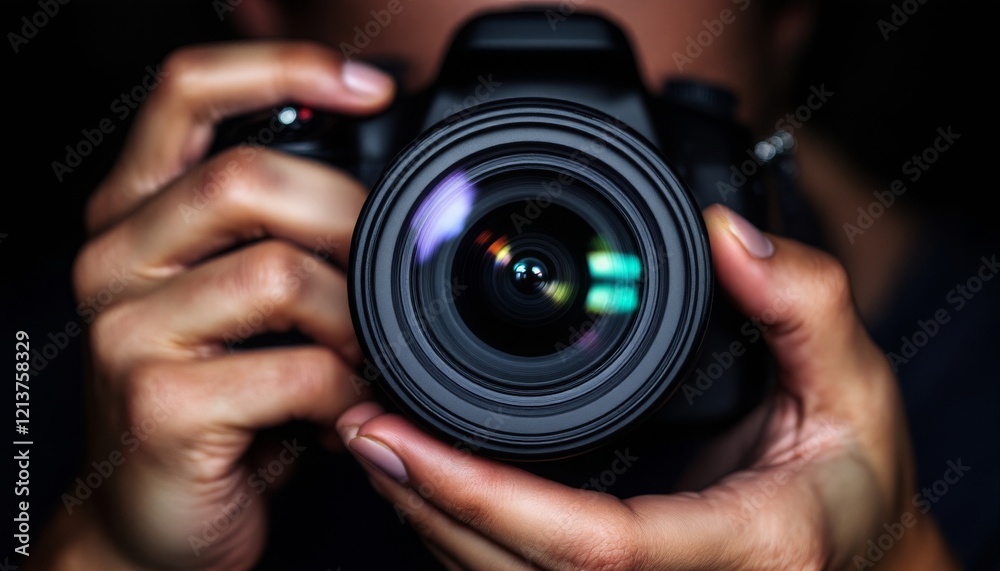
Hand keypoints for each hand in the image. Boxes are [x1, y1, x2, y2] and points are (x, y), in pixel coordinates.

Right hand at [32, 42, 393, 569]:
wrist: (150, 519)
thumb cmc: (212, 405)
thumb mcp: (237, 306)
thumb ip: (279, 240)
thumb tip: (385, 204)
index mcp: (136, 215)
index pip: (187, 91)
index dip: (282, 70)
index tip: (370, 90)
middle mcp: (115, 258)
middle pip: (247, 180)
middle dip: (347, 223)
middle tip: (384, 277)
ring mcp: (127, 332)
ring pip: (280, 274)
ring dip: (351, 321)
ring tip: (362, 357)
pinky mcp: (159, 405)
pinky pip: (297, 370)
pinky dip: (345, 392)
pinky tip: (341, 411)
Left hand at [338, 205, 958, 569]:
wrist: (859, 556)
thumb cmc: (854, 481)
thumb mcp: (855, 385)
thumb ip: (803, 304)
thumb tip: (726, 234)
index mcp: (738, 550)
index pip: (590, 548)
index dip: (482, 499)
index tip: (398, 439)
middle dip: (423, 503)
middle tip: (357, 425)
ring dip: (427, 517)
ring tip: (371, 441)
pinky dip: (460, 530)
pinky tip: (425, 479)